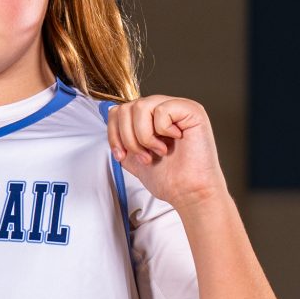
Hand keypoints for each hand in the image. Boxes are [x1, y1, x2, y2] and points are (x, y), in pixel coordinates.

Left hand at [109, 94, 225, 208]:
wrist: (187, 192)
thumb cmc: (169, 179)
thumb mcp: (133, 157)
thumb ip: (122, 138)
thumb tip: (108, 115)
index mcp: (150, 119)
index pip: (119, 110)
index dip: (114, 134)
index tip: (123, 155)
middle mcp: (163, 109)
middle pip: (126, 108)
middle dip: (129, 139)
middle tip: (145, 156)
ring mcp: (177, 107)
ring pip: (140, 106)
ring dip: (144, 136)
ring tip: (158, 151)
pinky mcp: (191, 110)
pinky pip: (162, 109)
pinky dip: (162, 130)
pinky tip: (175, 140)